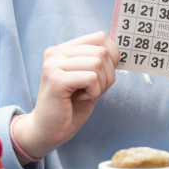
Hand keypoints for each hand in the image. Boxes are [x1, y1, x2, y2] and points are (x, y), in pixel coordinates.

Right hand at [13, 31, 119, 159]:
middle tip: (93, 90)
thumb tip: (120, 50)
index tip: (104, 75)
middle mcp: (56, 52)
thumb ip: (99, 61)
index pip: (100, 37)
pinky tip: (81, 98)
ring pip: (98, 63)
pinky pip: (92, 78)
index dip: (112, 56)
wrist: (49, 130)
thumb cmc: (71, 105)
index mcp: (63, 49)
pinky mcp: (56, 80)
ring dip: (101, 85)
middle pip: (102, 52)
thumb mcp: (88, 77)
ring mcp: (54, 65)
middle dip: (108, 75)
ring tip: (86, 94)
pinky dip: (94, 92)